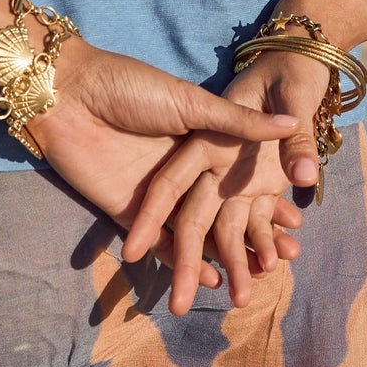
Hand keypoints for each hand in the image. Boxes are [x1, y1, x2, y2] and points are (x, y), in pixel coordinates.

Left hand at [27, 38, 302, 293]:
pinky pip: (158, 241)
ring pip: (191, 232)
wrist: (70, 93)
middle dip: (247, 237)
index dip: (264, 199)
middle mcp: (178, 171)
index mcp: (197, 141)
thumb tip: (290, 123)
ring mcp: (152, 194)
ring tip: (247, 280)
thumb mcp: (191, 102)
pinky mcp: (126, 212)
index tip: (296, 223)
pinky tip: (208, 276)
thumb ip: (235, 122)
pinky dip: (180, 259)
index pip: (236, 177)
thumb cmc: (131, 85)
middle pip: (217, 211)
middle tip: (280, 262)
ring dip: (217, 257)